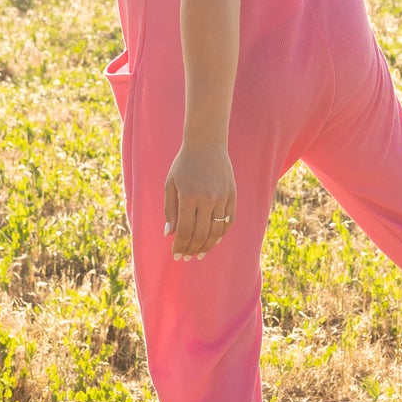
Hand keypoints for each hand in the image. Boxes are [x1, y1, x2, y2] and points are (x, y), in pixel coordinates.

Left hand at [163, 140, 236, 260]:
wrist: (207, 144)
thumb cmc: (184, 164)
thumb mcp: (170, 184)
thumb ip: (169, 210)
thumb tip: (170, 234)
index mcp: (189, 197)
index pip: (185, 231)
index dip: (180, 246)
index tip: (176, 255)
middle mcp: (207, 199)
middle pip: (201, 234)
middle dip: (192, 250)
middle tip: (187, 257)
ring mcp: (222, 198)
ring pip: (217, 231)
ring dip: (208, 246)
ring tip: (200, 253)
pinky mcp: (232, 195)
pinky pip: (228, 220)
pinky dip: (221, 233)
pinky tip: (213, 240)